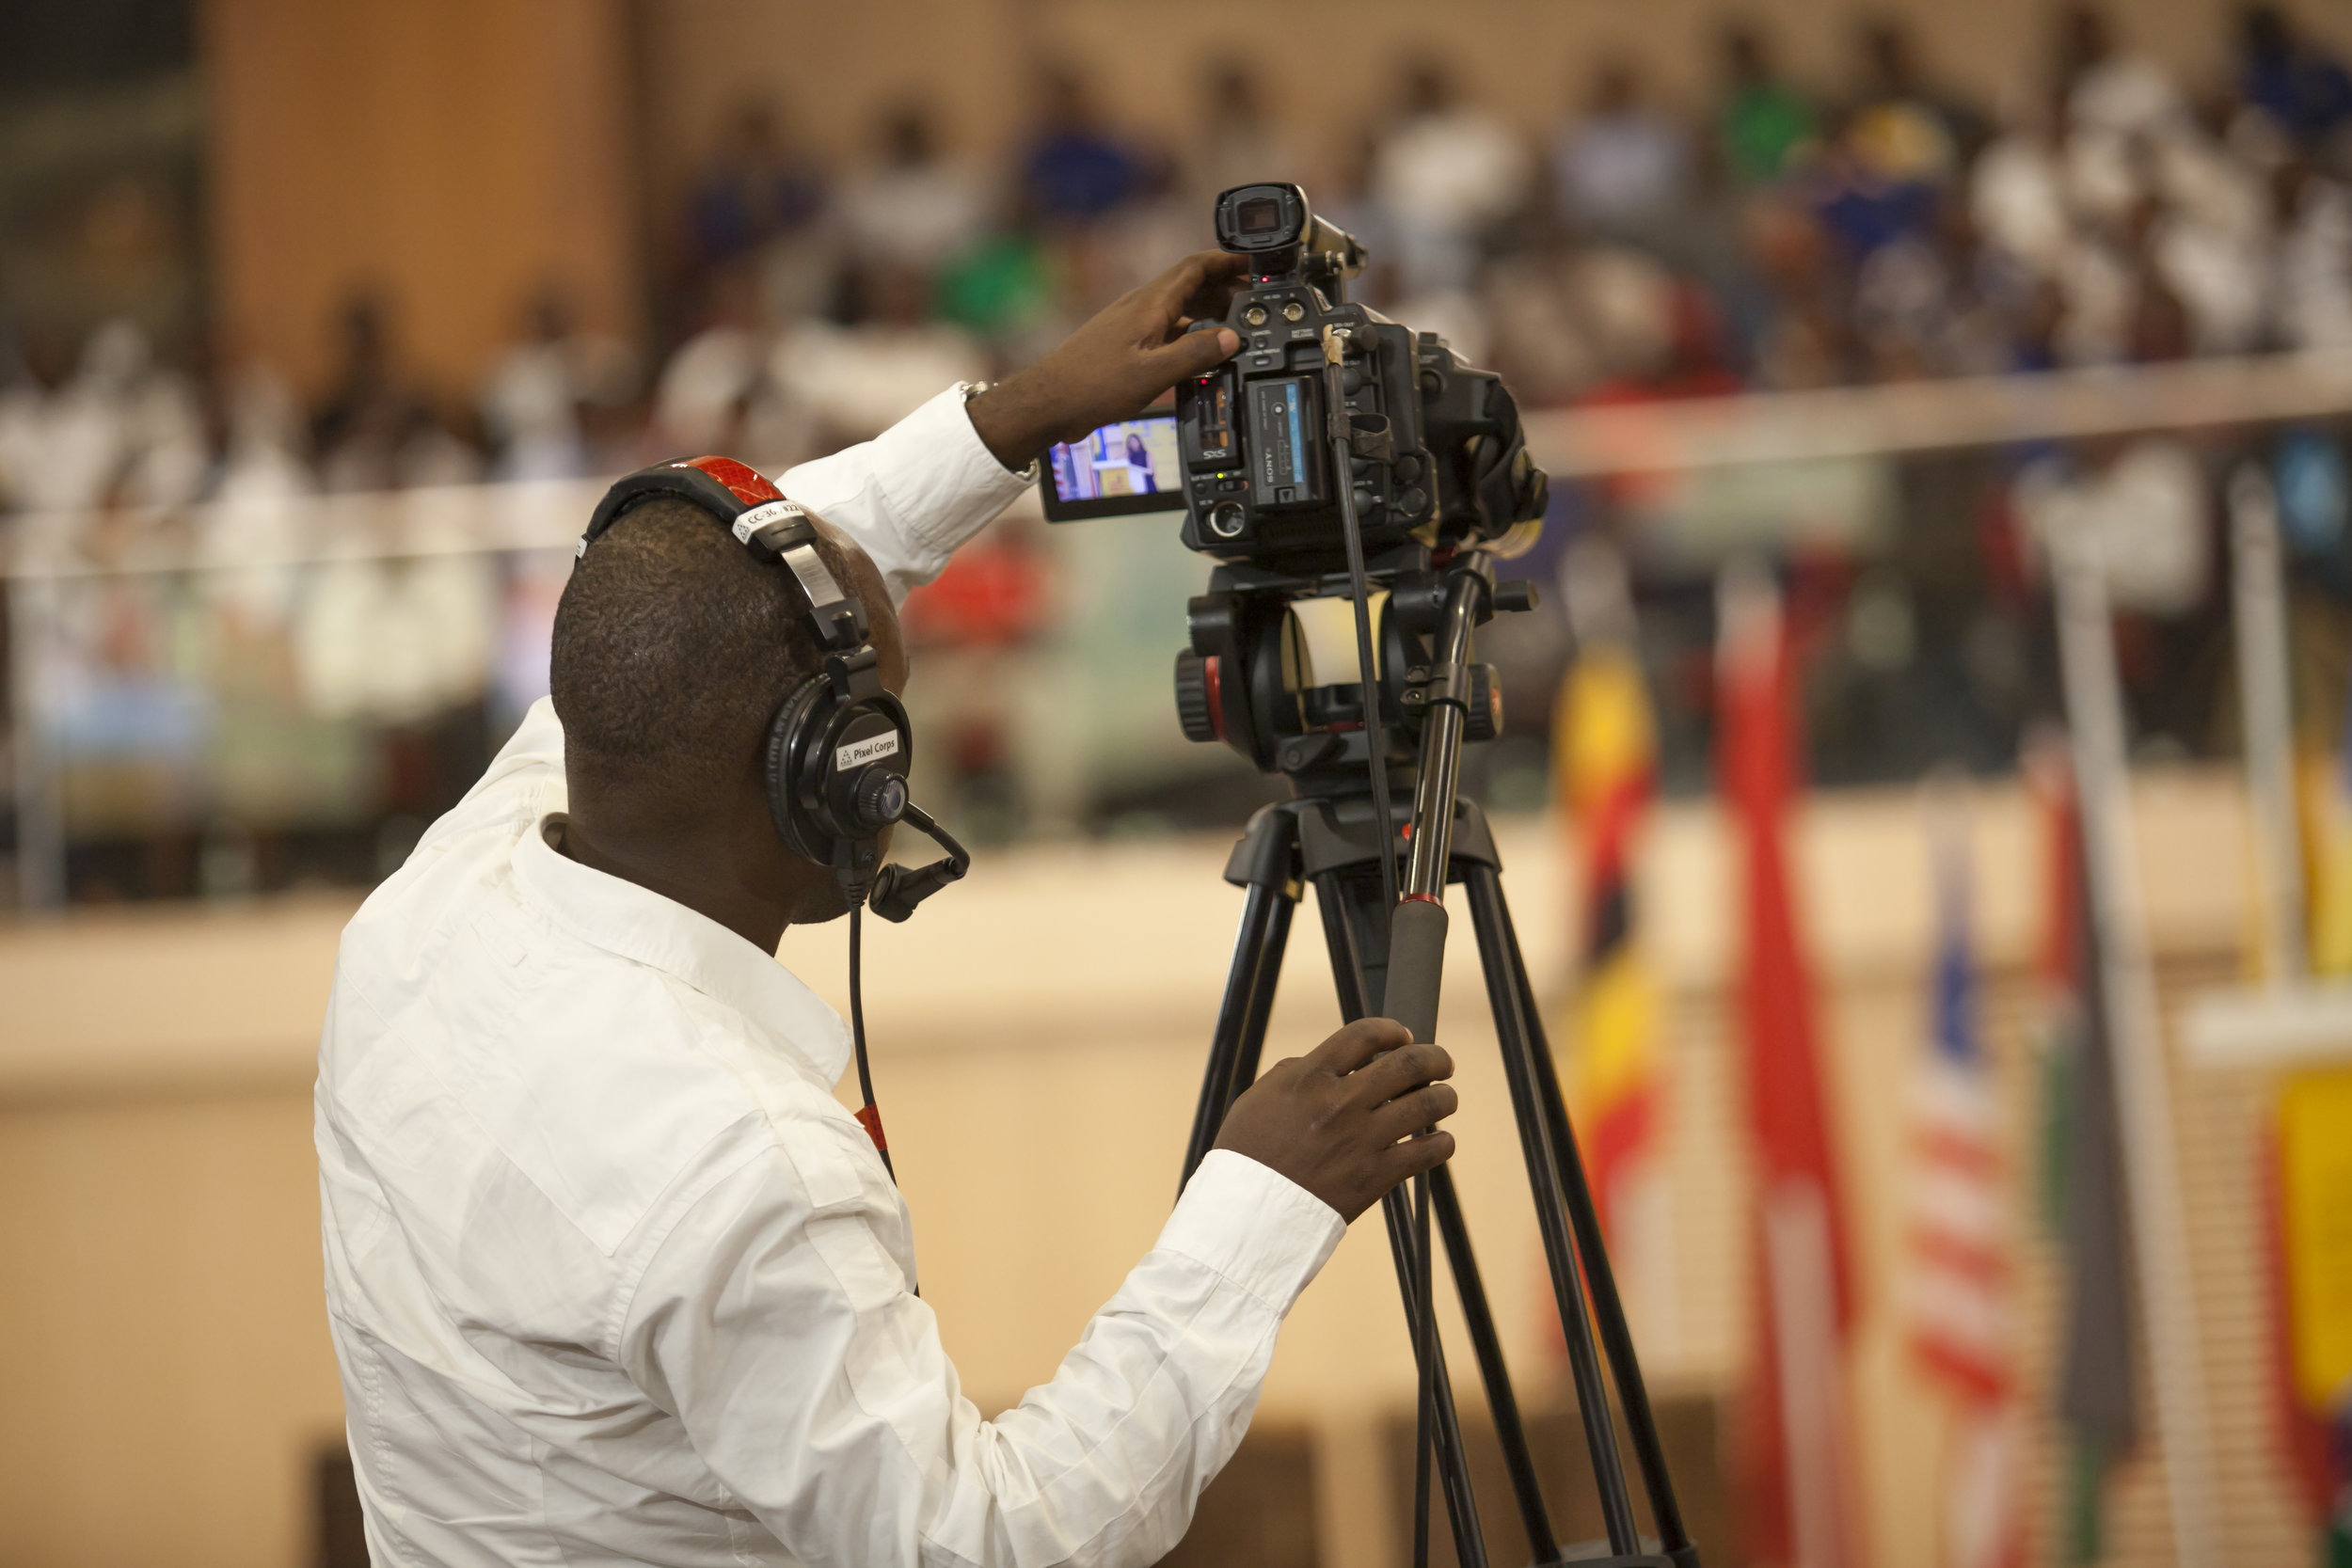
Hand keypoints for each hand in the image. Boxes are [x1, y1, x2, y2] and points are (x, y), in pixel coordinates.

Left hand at [966, 251, 1247, 469]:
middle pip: (1191, 285)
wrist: (1050, 401)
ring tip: (1234, 327)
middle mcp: (1141, 308)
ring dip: (1208, 312)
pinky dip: (1188, 335)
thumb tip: (1230, 339)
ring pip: (1179, 308)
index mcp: (1150, 304)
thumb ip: (1194, 354)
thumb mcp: (1153, 373)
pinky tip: (1198, 353)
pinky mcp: (1125, 345)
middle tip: (1254, 301)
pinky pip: (1166, 330)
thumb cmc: (1092, 385)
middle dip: (1225, 288)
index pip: (1195, 267)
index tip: (1254, 263)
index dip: (1227, 260)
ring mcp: (1132, 325)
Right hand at [1211, 1018, 1457, 1222]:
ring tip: (1446, 1098)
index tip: (1403, 1036)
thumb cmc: (1247, 1154)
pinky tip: (1439, 1142)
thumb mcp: (1261, 1097)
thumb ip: (1297, 1073)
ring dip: (1445, 1097)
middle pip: (1408, 1064)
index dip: (1393, 1030)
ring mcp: (1362, 1139)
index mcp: (1310, 1077)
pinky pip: (1427, 1152)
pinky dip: (1441, 1144)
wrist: (1247, 1213)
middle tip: (1442, 1063)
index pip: (1365, 1035)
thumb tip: (1330, 1065)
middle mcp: (1341, 1103)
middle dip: (1435, 1058)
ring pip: (1428, 1105)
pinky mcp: (1376, 1176)